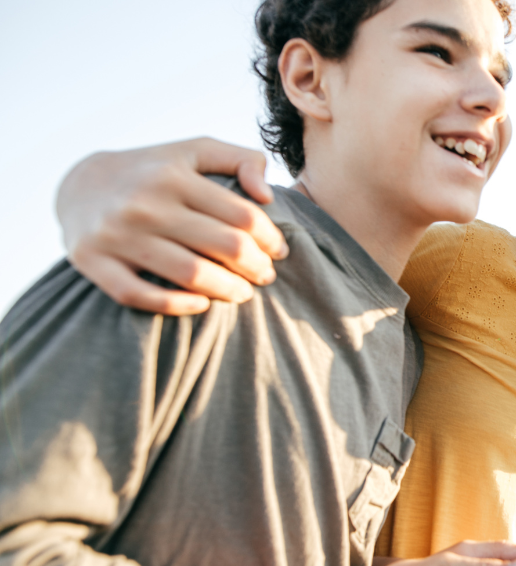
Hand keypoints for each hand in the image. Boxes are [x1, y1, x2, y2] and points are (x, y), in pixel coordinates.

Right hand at [56, 138, 286, 314]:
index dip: (270, 238)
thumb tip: (267, 195)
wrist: (79, 184)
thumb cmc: (155, 171)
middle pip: (224, 246)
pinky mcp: (93, 262)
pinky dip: (179, 306)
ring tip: (243, 292)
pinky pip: (143, 296)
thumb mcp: (195, 151)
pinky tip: (202, 304)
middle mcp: (144, 204)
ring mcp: (117, 235)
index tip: (278, 250)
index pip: (243, 216)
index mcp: (173, 176)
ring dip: (229, 290)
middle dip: (256, 266)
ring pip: (192, 274)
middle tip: (266, 275)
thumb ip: (242, 159)